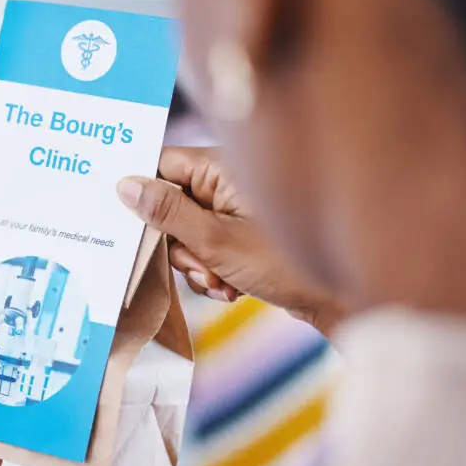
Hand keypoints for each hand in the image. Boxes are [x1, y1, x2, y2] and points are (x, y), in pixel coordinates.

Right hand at [117, 147, 345, 333]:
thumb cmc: (285, 264)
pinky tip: (231, 288)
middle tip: (197, 266)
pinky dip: (212, 269)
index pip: (163, 165)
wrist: (339, 299)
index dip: (143, 192)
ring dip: (195, 263)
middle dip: (177, 244)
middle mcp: (228, 182)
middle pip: (172, 203)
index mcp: (222, 167)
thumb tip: (125, 186)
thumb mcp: (215, 241)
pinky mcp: (242, 234)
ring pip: (187, 232)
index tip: (126, 219)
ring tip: (220, 282)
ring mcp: (235, 209)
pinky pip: (207, 247)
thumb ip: (167, 213)